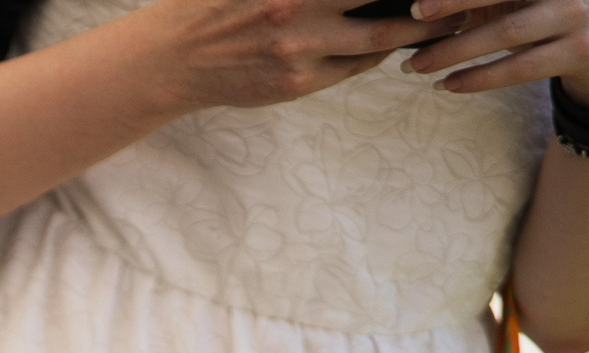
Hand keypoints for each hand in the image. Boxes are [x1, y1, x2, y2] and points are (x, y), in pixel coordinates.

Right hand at [148, 0, 447, 110]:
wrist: (171, 58)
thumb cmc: (220, 2)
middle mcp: (300, 4)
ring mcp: (301, 47)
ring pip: (385, 36)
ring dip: (421, 27)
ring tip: (444, 20)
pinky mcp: (296, 83)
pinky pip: (355, 66)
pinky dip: (378, 52)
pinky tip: (387, 43)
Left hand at [403, 0, 588, 89]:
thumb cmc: (544, 14)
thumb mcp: (518, 0)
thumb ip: (480, 0)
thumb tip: (424, 7)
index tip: (420, 0)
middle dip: (453, 2)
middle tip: (413, 15)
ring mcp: (574, 16)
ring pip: (505, 32)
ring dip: (454, 50)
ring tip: (414, 65)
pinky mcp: (577, 51)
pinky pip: (519, 68)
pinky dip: (478, 77)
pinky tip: (446, 84)